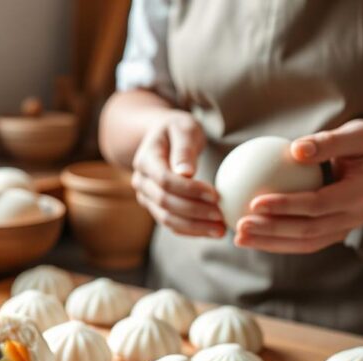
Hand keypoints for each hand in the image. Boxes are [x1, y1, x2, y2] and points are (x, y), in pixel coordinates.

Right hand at [131, 112, 224, 236]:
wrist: (162, 138)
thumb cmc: (176, 129)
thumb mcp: (183, 128)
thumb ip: (184, 149)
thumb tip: (186, 172)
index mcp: (145, 160)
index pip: (165, 181)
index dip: (189, 190)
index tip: (215, 194)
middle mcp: (141, 182)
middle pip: (165, 203)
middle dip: (194, 212)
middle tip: (221, 215)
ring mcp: (146, 197)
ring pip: (167, 219)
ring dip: (194, 227)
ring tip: (220, 230)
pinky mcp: (156, 208)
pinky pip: (172, 224)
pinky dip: (191, 231)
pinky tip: (212, 231)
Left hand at [235, 119, 362, 253]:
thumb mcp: (357, 133)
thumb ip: (328, 141)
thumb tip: (294, 149)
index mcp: (360, 195)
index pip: (317, 204)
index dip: (286, 206)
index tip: (254, 202)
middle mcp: (355, 219)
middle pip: (308, 231)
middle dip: (272, 231)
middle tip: (240, 224)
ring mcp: (345, 230)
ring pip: (304, 243)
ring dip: (270, 242)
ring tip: (239, 237)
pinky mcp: (334, 233)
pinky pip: (303, 242)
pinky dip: (276, 241)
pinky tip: (251, 235)